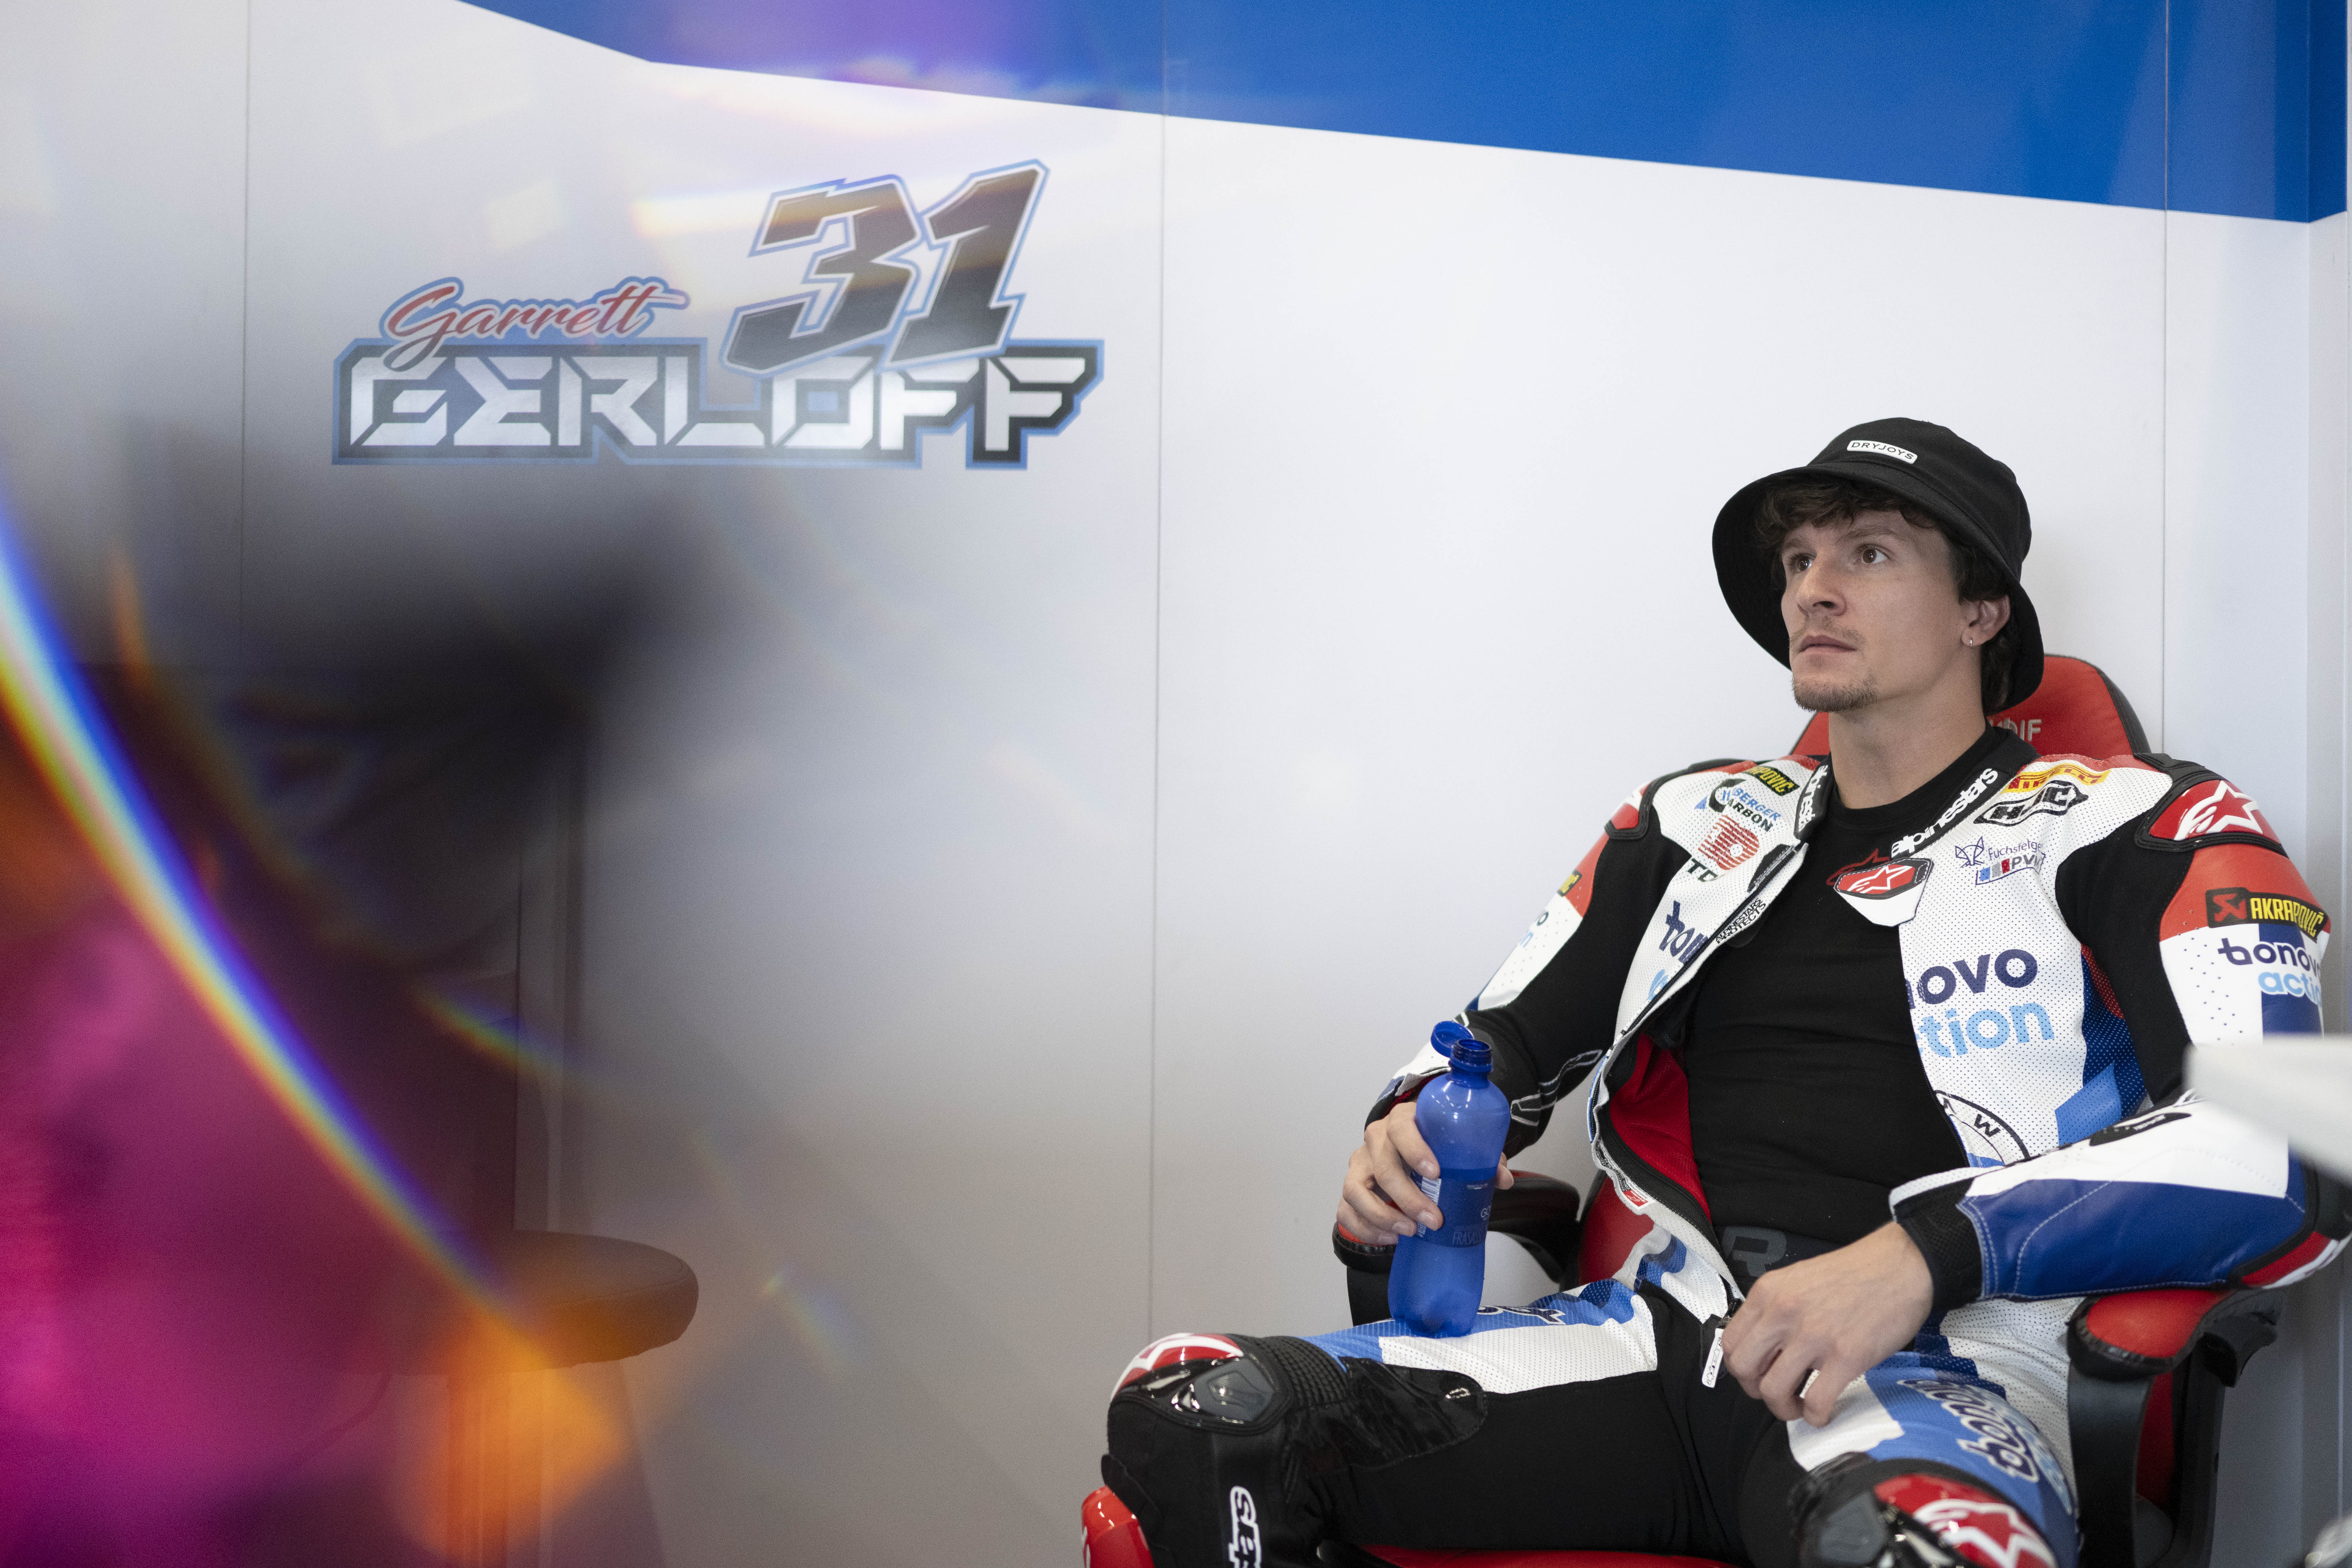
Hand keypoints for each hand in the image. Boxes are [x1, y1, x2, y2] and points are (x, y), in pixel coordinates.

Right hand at [1336, 1100, 1513, 1244]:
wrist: (1407, 1147)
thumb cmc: (1433, 1145)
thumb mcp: (1458, 1145)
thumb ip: (1481, 1159)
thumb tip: (1502, 1179)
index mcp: (1401, 1121)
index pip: (1401, 1129)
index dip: (1415, 1150)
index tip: (1435, 1173)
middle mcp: (1375, 1140)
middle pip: (1382, 1167)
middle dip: (1408, 1197)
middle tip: (1433, 1220)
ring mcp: (1359, 1164)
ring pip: (1355, 1190)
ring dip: (1382, 1216)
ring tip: (1409, 1232)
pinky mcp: (1351, 1188)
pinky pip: (1346, 1211)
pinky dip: (1367, 1229)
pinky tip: (1391, 1238)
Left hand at [1720, 1222, 1932, 1425]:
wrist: (1901, 1266)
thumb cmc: (1855, 1273)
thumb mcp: (1798, 1280)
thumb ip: (1775, 1309)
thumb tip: (1763, 1346)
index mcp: (1768, 1292)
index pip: (1731, 1342)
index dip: (1741, 1366)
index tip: (1758, 1373)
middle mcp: (1784, 1313)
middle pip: (1744, 1369)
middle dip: (1756, 1389)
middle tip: (1776, 1391)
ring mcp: (1814, 1337)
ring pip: (1773, 1391)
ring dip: (1784, 1408)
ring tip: (1800, 1404)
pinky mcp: (1846, 1357)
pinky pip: (1816, 1402)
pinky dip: (1816, 1416)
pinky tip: (1824, 1410)